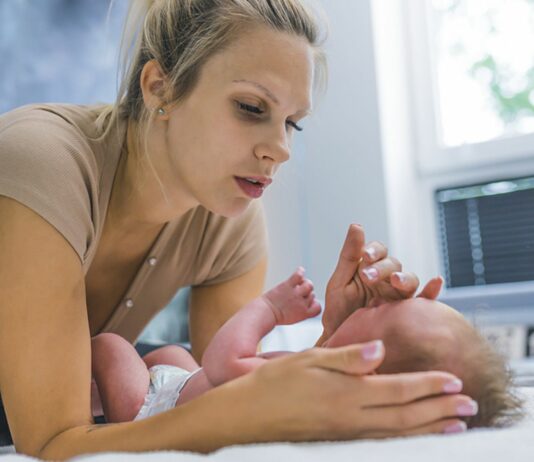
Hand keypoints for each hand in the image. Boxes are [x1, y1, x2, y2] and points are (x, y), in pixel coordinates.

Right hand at [216, 341, 471, 443]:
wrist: (247, 415)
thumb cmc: (275, 381)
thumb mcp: (308, 359)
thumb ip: (346, 357)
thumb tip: (380, 350)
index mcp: (345, 393)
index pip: (398, 389)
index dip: (429, 385)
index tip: (455, 380)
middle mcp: (351, 417)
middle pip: (406, 416)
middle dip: (440, 409)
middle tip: (469, 405)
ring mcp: (346, 433)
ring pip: (398, 432)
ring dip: (430, 427)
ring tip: (456, 424)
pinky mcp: (339, 439)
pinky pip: (382, 440)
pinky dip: (406, 438)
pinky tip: (415, 433)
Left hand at [318, 224, 442, 344]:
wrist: (342, 343)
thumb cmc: (339, 312)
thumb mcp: (339, 282)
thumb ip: (349, 255)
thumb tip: (357, 225)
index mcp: (371, 269)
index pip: (378, 251)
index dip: (374, 250)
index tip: (365, 256)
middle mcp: (388, 280)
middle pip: (395, 265)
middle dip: (383, 268)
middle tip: (368, 275)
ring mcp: (399, 296)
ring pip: (410, 280)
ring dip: (404, 278)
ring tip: (396, 281)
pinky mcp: (407, 314)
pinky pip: (424, 302)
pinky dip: (432, 292)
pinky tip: (436, 282)